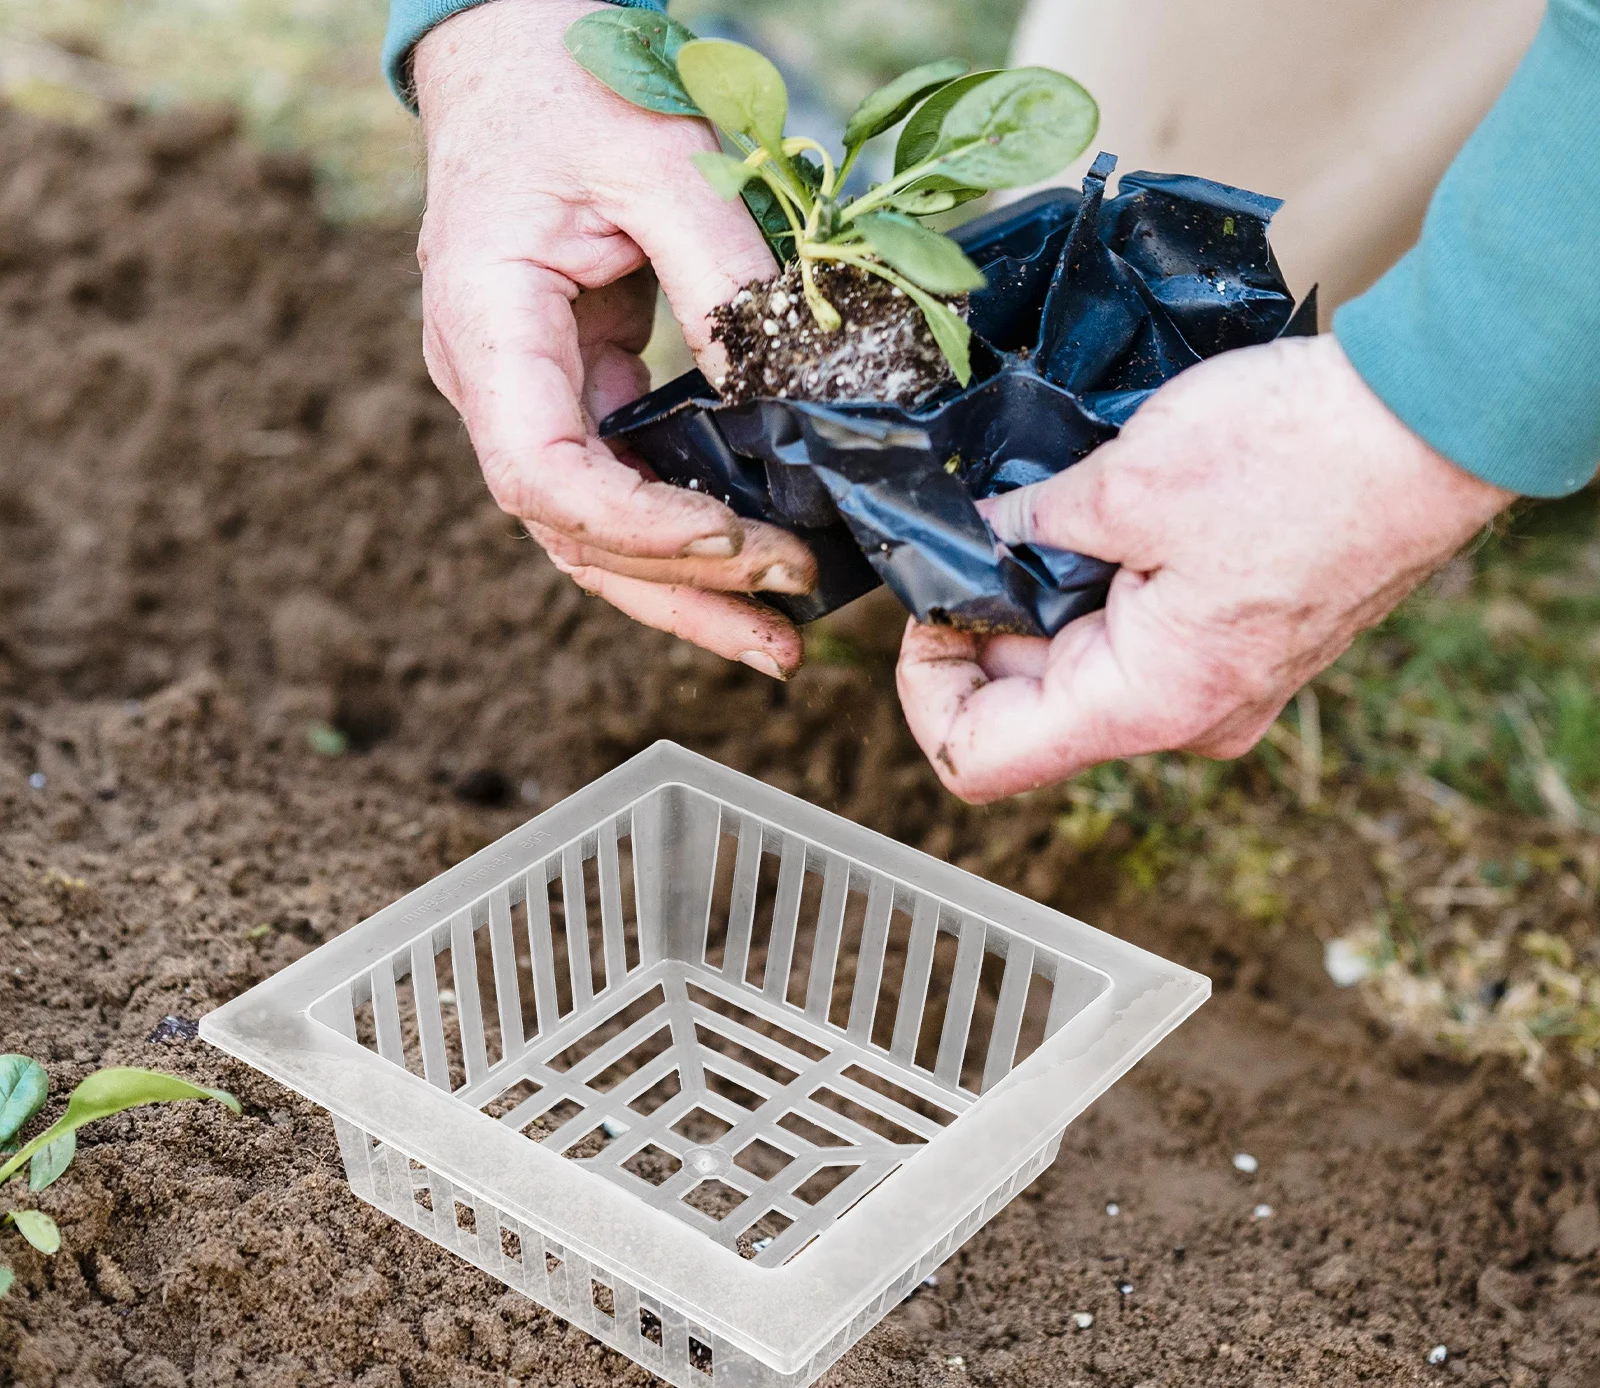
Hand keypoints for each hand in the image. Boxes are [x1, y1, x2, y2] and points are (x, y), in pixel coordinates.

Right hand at [413, 0, 814, 676]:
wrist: (516, 61)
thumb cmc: (573, 89)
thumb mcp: (662, 159)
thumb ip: (722, 278)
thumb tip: (786, 399)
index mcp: (488, 323)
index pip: (539, 472)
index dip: (636, 525)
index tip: (735, 538)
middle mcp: (493, 386)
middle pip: (571, 534)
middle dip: (682, 590)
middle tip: (785, 629)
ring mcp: (527, 401)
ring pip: (592, 536)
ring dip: (684, 594)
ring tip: (776, 641)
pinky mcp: (573, 399)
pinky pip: (620, 493)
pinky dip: (681, 541)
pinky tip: (745, 568)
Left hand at [896, 334, 1514, 800]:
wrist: (1435, 423)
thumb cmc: (1302, 457)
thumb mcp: (1126, 484)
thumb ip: (1027, 527)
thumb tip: (978, 536)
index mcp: (1144, 705)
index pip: (980, 760)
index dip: (924, 692)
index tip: (924, 612)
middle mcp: (1180, 720)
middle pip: (1026, 712)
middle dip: (983, 629)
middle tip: (974, 540)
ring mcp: (1214, 689)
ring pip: (1081, 671)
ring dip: (1042, 602)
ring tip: (1044, 515)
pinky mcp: (1236, 648)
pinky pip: (1136, 642)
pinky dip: (1098, 590)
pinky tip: (1099, 520)